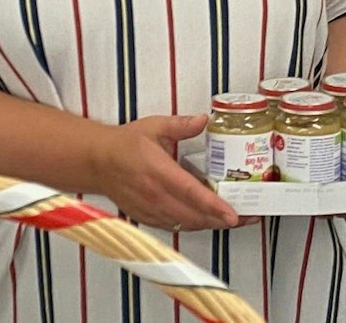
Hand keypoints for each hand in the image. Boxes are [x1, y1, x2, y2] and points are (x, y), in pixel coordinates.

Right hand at [90, 115, 240, 233]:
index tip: (233, 213)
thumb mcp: (154, 127)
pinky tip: (208, 219)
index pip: (191, 192)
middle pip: (194, 215)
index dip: (214, 206)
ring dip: (211, 225)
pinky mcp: (147, 219)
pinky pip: (176, 226)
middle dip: (222, 219)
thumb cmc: (126, 144)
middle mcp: (154, 195)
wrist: (98, 162)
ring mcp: (150, 210)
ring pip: (187, 224)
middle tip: (247, 216)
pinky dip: (195, 225)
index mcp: (157, 171)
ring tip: (233, 219)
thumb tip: (204, 119)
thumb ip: (181, 125)